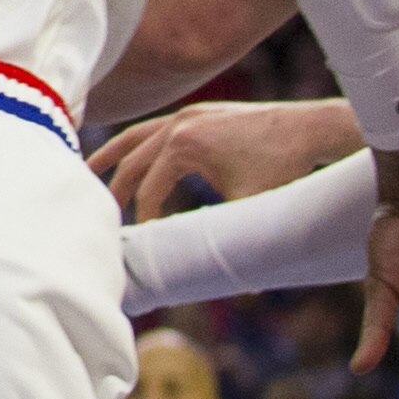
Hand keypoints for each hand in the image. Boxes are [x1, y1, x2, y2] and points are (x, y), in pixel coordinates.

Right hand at [87, 96, 360, 217]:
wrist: (308, 127)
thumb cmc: (282, 167)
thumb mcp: (250, 205)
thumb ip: (231, 238)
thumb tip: (238, 287)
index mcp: (184, 145)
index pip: (150, 187)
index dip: (143, 217)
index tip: (142, 240)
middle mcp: (178, 124)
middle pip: (134, 161)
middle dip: (117, 189)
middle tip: (101, 214)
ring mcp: (186, 113)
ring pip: (137, 135)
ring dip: (114, 154)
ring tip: (89, 169)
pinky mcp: (197, 110)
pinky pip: (156, 127)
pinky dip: (138, 141)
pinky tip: (131, 153)